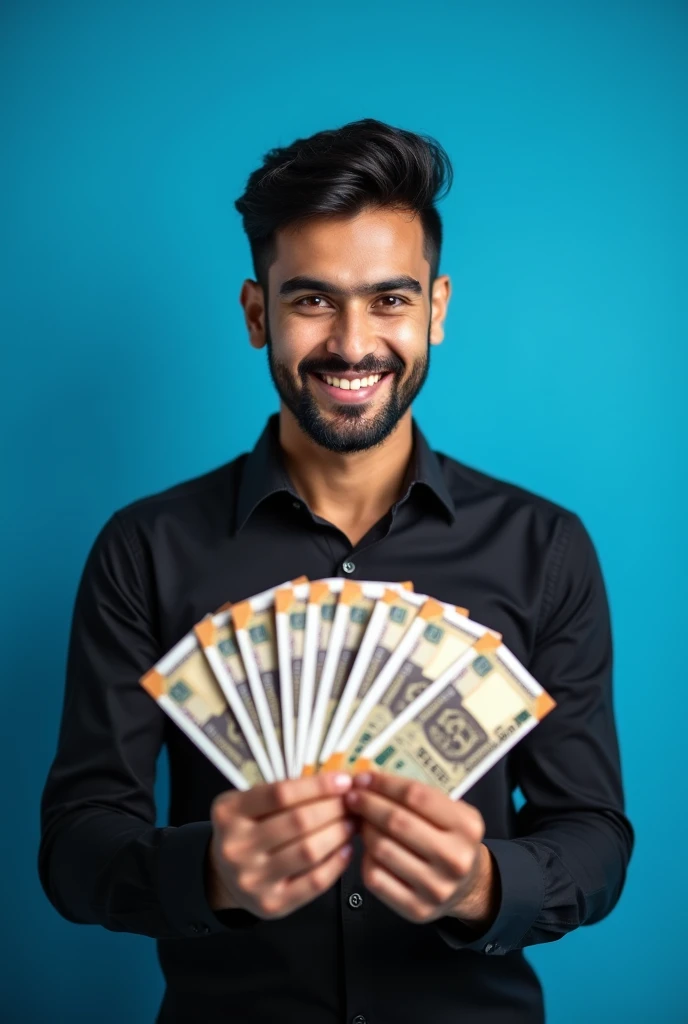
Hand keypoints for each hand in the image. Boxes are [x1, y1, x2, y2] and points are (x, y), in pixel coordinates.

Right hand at [207, 773, 355, 919]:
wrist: (224, 878)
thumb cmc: (246, 832)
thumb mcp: (248, 805)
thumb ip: (283, 795)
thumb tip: (335, 784)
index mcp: (229, 813)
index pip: (281, 793)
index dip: (317, 786)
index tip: (343, 781)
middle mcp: (237, 847)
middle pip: (298, 822)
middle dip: (334, 808)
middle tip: (353, 802)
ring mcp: (253, 879)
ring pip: (308, 851)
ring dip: (338, 833)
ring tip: (352, 822)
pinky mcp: (272, 904)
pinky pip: (313, 882)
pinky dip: (336, 863)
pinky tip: (346, 849)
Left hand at [345, 771, 497, 926]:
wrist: (468, 886)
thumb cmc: (452, 840)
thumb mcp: (452, 812)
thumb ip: (419, 795)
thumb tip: (371, 779)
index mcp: (467, 826)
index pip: (416, 795)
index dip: (384, 784)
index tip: (364, 778)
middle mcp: (455, 858)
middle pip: (396, 822)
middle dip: (367, 804)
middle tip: (352, 796)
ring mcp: (436, 887)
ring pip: (382, 848)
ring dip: (365, 829)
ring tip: (361, 820)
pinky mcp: (416, 908)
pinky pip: (376, 877)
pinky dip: (365, 858)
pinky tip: (369, 848)